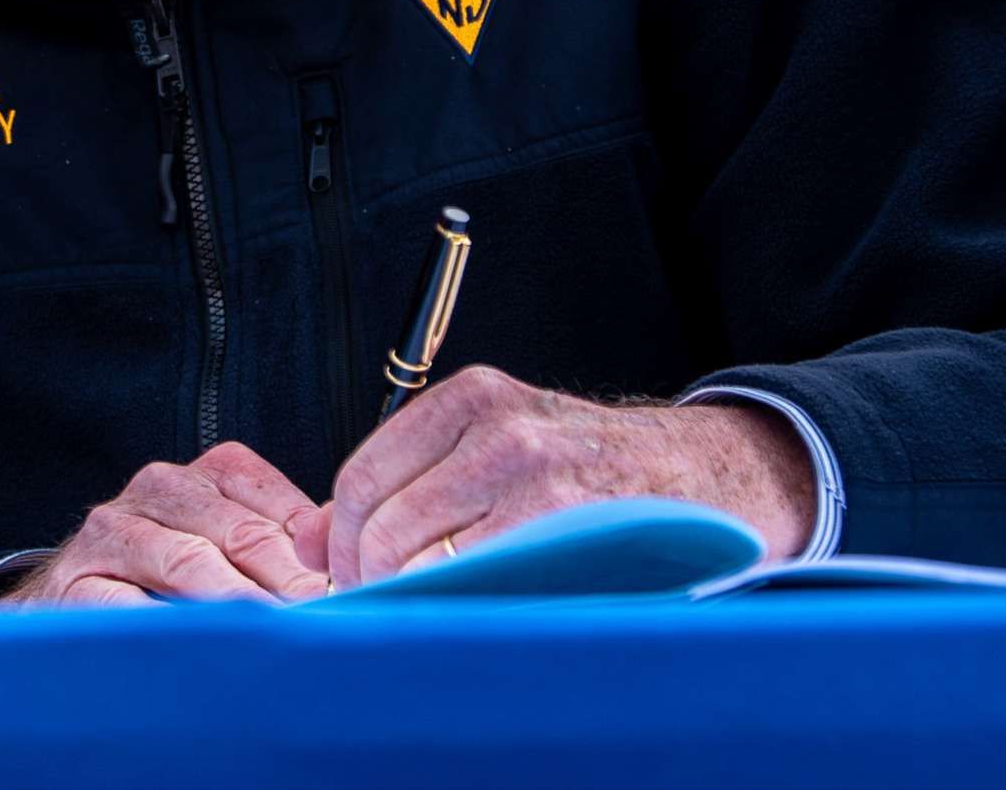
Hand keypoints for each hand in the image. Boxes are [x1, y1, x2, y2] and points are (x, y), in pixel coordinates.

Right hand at [0, 442, 329, 608]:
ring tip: (271, 633)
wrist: (71, 605)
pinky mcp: (78, 578)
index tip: (348, 593)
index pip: (276, 503)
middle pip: (240, 532)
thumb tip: (340, 546)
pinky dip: (166, 624)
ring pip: (188, 560)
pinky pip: (127, 601)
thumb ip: (287, 544)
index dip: (316, 554)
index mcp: (208, 475)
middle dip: (287, 583)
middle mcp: (161, 489)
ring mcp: (115, 530)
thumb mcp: (232, 551)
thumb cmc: (167, 579)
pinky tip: (196, 645)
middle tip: (321, 621)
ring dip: (235, 601)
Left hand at [307, 367, 814, 588]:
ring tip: (426, 606)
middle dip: (368, 576)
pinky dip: (461, 602)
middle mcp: (498, 425)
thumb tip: (312, 541)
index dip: (342, 538)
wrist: (694, 476)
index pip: (361, 475)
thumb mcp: (489, 445)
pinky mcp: (567, 524)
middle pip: (383, 521)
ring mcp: (535, 473)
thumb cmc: (580, 469)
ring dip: (409, 595)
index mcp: (468, 398)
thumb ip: (403, 482)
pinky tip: (476, 607)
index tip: (346, 574)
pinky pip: (478, 579)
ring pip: (422, 555)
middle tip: (379, 605)